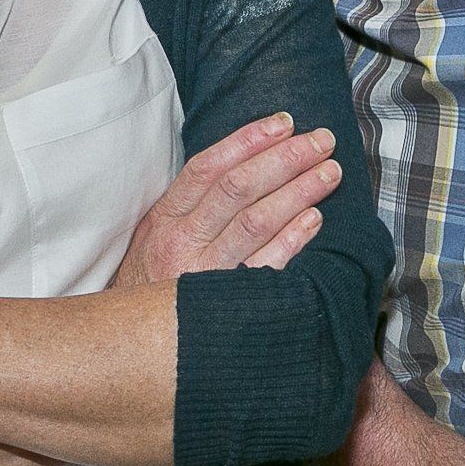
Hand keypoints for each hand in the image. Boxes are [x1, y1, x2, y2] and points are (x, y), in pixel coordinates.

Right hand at [112, 113, 339, 287]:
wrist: (134, 342)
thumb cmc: (152, 281)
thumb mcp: (155, 234)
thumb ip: (191, 202)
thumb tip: (245, 159)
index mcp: (165, 218)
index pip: (208, 167)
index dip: (248, 141)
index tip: (283, 123)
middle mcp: (183, 243)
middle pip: (239, 188)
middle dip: (285, 159)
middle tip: (322, 141)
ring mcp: (205, 274)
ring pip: (256, 222)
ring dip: (298, 192)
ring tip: (330, 173)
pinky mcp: (227, 304)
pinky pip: (266, 267)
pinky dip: (292, 240)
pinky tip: (315, 219)